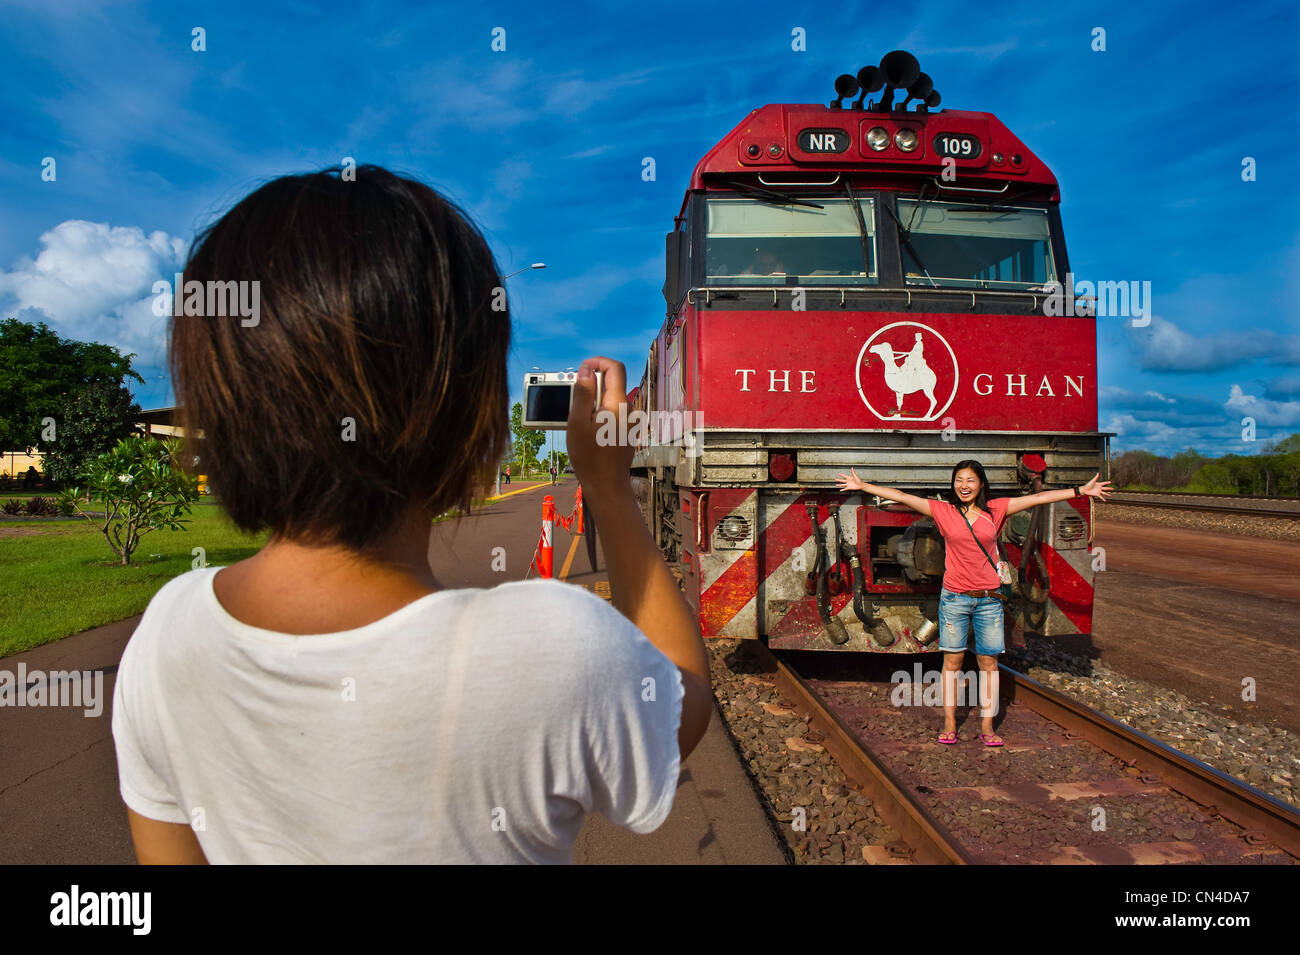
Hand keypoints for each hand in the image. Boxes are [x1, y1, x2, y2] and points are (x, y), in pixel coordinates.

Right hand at [567, 356, 633, 499]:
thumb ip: (583, 393)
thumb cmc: (590, 458)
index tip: (583, 369)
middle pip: (611, 384)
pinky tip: (589, 434)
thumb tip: (586, 370)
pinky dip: (599, 416)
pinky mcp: (627, 431)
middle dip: (591, 388)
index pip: (615, 368)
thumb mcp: (578, 422)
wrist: (606, 485)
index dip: (598, 362)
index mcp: (618, 403)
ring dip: (593, 405)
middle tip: (576, 406)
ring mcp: (629, 421)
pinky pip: (612, 414)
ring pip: (609, 401)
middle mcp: (628, 410)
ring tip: (581, 425)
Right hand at [835, 468, 865, 492]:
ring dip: (839, 485)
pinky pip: (845, 489)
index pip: (844, 476)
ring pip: (842, 485)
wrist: (861, 485)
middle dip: (838, 480)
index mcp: (849, 478)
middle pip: (842, 480)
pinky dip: (843, 489)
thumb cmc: (858, 480)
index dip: (841, 475)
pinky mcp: (849, 488)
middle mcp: (848, 481)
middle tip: (835, 479)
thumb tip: (852, 467)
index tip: (838, 473)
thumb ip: (853, 472)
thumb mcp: (855, 476)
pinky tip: (840, 490)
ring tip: (836, 485)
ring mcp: (848, 484)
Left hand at [1080, 473, 1112, 500]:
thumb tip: (1098, 473)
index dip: (1107, 483)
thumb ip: (1096, 477)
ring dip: (1107, 494)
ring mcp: (1099, 491)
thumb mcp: (1093, 480)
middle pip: (1106, 488)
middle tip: (1113, 489)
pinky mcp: (1097, 494)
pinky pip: (1101, 497)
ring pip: (1104, 493)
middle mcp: (1099, 488)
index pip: (1104, 483)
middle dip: (1109, 488)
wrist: (1085, 489)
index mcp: (1099, 484)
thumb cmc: (1088, 484)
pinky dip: (1103, 499)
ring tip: (1110, 495)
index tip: (1110, 482)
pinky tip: (1105, 500)